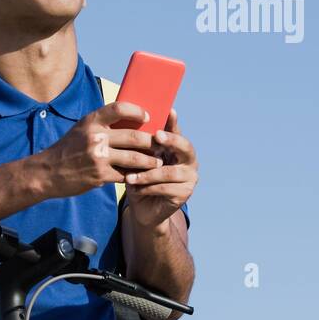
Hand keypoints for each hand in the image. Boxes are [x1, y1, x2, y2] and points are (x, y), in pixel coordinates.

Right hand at [36, 101, 163, 199]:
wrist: (47, 172)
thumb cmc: (67, 149)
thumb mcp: (81, 129)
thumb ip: (102, 124)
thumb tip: (130, 120)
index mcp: (91, 121)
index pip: (120, 108)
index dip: (138, 111)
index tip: (148, 117)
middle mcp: (95, 137)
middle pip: (134, 136)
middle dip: (151, 141)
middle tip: (161, 144)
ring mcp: (98, 157)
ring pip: (134, 158)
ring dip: (150, 161)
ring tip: (157, 162)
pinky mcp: (99, 175)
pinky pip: (125, 174)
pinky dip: (135, 175)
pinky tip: (141, 176)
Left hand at [123, 108, 196, 228]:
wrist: (142, 208)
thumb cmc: (139, 178)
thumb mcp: (137, 160)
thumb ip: (140, 144)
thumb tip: (128, 121)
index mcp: (178, 149)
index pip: (177, 131)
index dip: (174, 122)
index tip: (169, 111)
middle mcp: (189, 161)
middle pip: (185, 147)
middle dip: (171, 140)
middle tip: (157, 136)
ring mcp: (190, 177)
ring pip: (170, 172)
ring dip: (148, 174)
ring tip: (130, 177)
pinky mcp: (185, 194)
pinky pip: (165, 188)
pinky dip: (148, 187)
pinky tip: (135, 188)